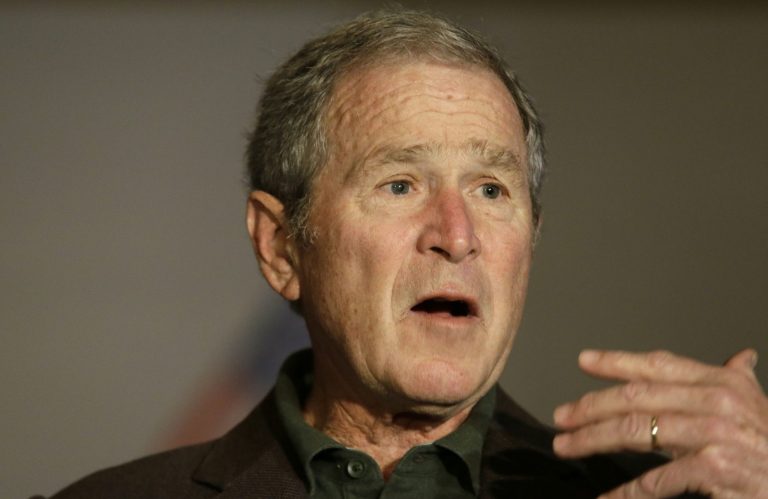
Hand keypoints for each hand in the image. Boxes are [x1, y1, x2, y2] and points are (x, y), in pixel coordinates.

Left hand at [552, 349, 767, 497]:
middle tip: (561, 417)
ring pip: (636, 431)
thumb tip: (740, 357)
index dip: (618, 362)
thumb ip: (739, 380)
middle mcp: (717, 401)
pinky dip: (627, 492)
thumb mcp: (757, 405)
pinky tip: (606, 498)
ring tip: (567, 445)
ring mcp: (714, 433)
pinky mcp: (714, 467)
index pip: (659, 365)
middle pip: (637, 397)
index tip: (584, 361)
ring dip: (593, 440)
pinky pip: (658, 479)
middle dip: (591, 406)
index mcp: (721, 382)